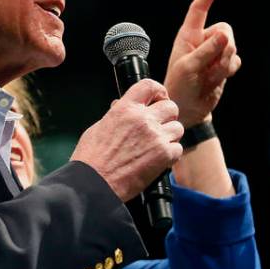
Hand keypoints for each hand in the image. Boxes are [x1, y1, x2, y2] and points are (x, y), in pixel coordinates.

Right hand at [70, 79, 183, 201]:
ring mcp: (156, 137)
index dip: (158, 91)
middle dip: (166, 115)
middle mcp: (143, 119)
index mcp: (124, 109)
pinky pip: (178, 148)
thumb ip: (116, 114)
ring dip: (170, 135)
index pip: (149, 86)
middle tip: (159, 125)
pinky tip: (156, 159)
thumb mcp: (99, 127)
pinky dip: (170, 154)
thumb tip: (121, 106)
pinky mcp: (164, 155)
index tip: (158, 98)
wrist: (94, 182)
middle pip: (170, 106)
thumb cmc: (91, 158)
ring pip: (178, 127)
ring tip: (156, 145)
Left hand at [164, 0, 242, 126]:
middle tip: (210, 63)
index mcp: (188, 35)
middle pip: (226, 29)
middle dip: (223, 47)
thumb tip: (225, 35)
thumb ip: (207, 50)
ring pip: (233, 47)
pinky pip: (236, 61)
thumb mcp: (188, 67)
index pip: (198, 10)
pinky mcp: (224, 64)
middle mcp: (202, 40)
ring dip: (223, 64)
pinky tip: (214, 81)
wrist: (187, 108)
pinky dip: (227, 72)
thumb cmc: (179, 85)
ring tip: (207, 76)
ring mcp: (214, 52)